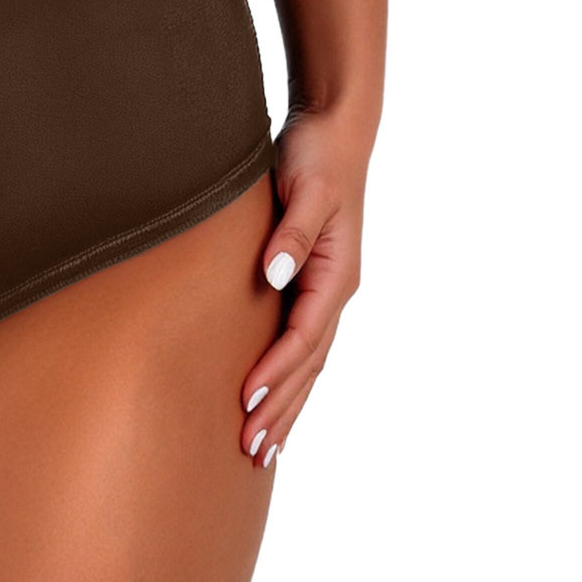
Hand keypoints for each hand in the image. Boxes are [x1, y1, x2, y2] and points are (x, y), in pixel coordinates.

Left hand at [238, 105, 371, 467]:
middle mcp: (334, 290)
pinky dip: (287, 376)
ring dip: (287, 404)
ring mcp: (324, 288)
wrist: (332, 129)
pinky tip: (271, 396)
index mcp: (336, 275)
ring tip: (264, 448)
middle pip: (308, 365)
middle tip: (252, 452)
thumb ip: (293, 233)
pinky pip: (299, 342)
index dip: (274, 371)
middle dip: (282, 408)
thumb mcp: (305, 188)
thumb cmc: (316, 155)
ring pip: (307, 362)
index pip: (303, 339)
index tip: (245, 400)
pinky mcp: (309, 280)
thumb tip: (274, 274)